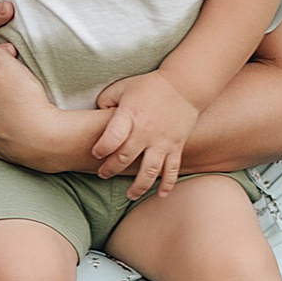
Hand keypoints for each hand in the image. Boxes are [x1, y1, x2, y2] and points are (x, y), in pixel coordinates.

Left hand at [90, 70, 198, 199]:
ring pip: (150, 171)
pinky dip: (167, 184)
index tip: (96, 154)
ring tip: (130, 195)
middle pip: (125, 158)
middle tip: (103, 174)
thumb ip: (105, 101)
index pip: (112, 137)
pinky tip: (161, 195)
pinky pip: (172, 170)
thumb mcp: (122, 87)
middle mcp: (146, 132)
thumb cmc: (150, 86)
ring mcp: (163, 142)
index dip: (102, 149)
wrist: (185, 85)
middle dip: (111, 169)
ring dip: (138, 186)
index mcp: (130, 115)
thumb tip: (96, 115)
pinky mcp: (177, 146)